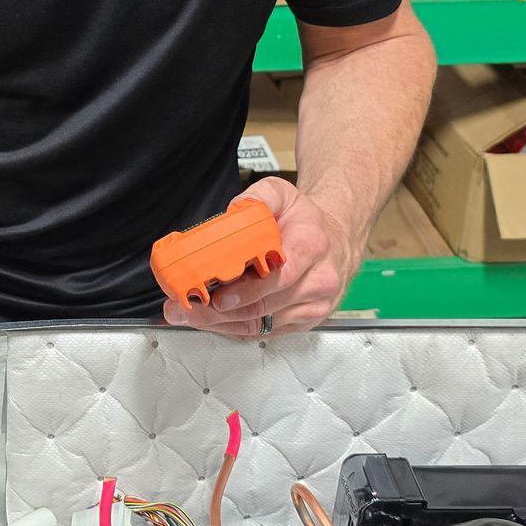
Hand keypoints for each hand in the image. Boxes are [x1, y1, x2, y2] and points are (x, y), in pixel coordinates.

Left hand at [162, 177, 361, 338]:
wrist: (336, 239)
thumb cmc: (306, 221)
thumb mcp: (283, 194)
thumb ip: (257, 198)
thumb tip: (231, 213)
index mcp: (312, 246)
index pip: (280, 276)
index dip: (248, 290)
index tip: (221, 297)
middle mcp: (318, 280)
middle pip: (265, 305)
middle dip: (222, 311)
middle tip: (189, 307)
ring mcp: (313, 305)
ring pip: (262, 323)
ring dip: (223, 323)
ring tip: (191, 314)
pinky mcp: (304, 321)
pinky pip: (264, 331)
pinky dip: (235, 328)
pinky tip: (213, 320)